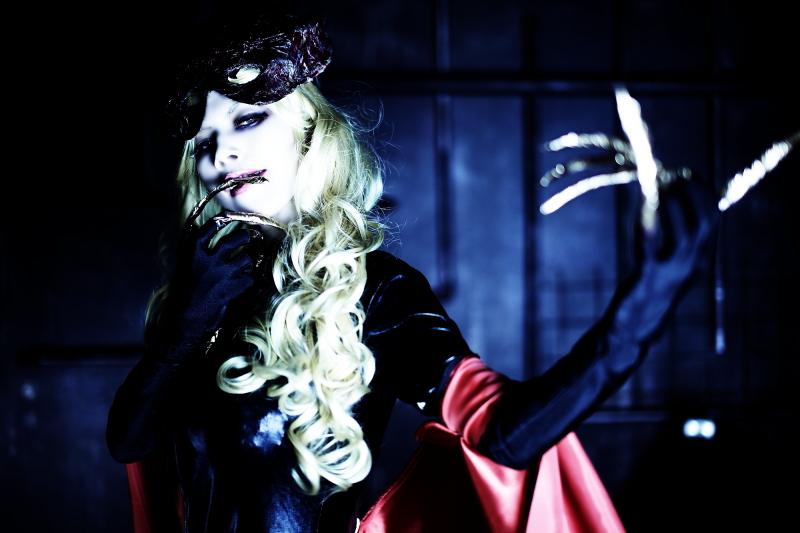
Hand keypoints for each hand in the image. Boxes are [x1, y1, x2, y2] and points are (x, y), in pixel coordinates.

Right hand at [161, 212, 274, 360]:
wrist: (189, 317)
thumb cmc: (188, 291)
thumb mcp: (186, 265)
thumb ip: (195, 248)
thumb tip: (201, 227)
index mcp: (194, 253)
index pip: (209, 229)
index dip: (221, 221)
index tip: (227, 217)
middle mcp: (209, 261)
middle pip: (234, 240)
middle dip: (244, 236)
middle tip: (247, 237)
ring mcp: (222, 275)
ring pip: (246, 259)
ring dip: (246, 263)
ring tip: (242, 268)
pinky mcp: (233, 288)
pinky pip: (249, 278)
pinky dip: (248, 282)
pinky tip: (241, 285)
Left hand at [609, 177, 719, 345]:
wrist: (632, 330)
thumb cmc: (647, 293)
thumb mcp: (668, 264)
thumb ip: (673, 239)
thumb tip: (666, 200)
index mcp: (701, 259)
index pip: (713, 217)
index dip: (701, 191)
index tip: (684, 172)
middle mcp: (694, 265)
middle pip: (706, 221)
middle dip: (691, 192)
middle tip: (670, 174)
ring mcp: (674, 273)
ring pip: (685, 232)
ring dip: (672, 205)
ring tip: (656, 187)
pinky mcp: (649, 278)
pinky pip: (650, 245)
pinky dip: (645, 223)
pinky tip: (638, 208)